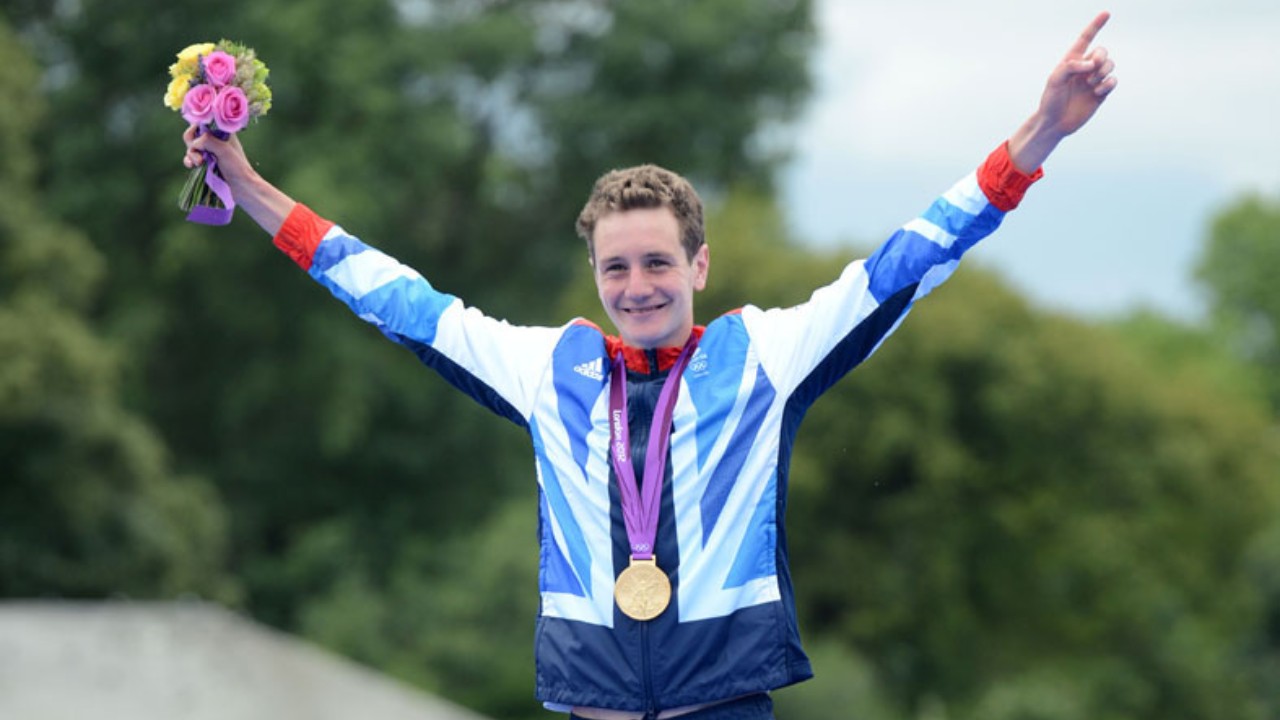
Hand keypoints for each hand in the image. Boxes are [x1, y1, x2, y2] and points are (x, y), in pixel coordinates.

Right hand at [180, 125, 295, 235]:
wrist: (243, 188)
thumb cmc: (237, 167)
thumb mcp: (223, 150)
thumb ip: (207, 141)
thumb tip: (194, 143)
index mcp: (222, 132)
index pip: (202, 122)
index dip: (196, 128)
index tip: (197, 136)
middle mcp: (215, 140)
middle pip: (193, 135)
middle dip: (192, 144)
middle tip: (199, 155)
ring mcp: (210, 152)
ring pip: (191, 148)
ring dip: (191, 154)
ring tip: (198, 163)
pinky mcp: (206, 163)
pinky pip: (191, 158)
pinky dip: (189, 161)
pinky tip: (191, 166)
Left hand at [1008, 11, 1118, 172]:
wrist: (1054, 124)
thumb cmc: (1050, 100)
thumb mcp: (1054, 80)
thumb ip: (1070, 67)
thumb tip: (1090, 63)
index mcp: (1072, 61)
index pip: (1085, 39)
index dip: (1096, 25)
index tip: (1106, 13)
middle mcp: (1085, 69)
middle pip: (1102, 51)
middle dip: (1100, 56)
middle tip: (1093, 66)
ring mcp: (1093, 80)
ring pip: (1109, 65)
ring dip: (1103, 71)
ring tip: (1091, 84)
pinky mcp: (1101, 93)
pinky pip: (1112, 81)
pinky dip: (1107, 84)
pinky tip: (1096, 93)